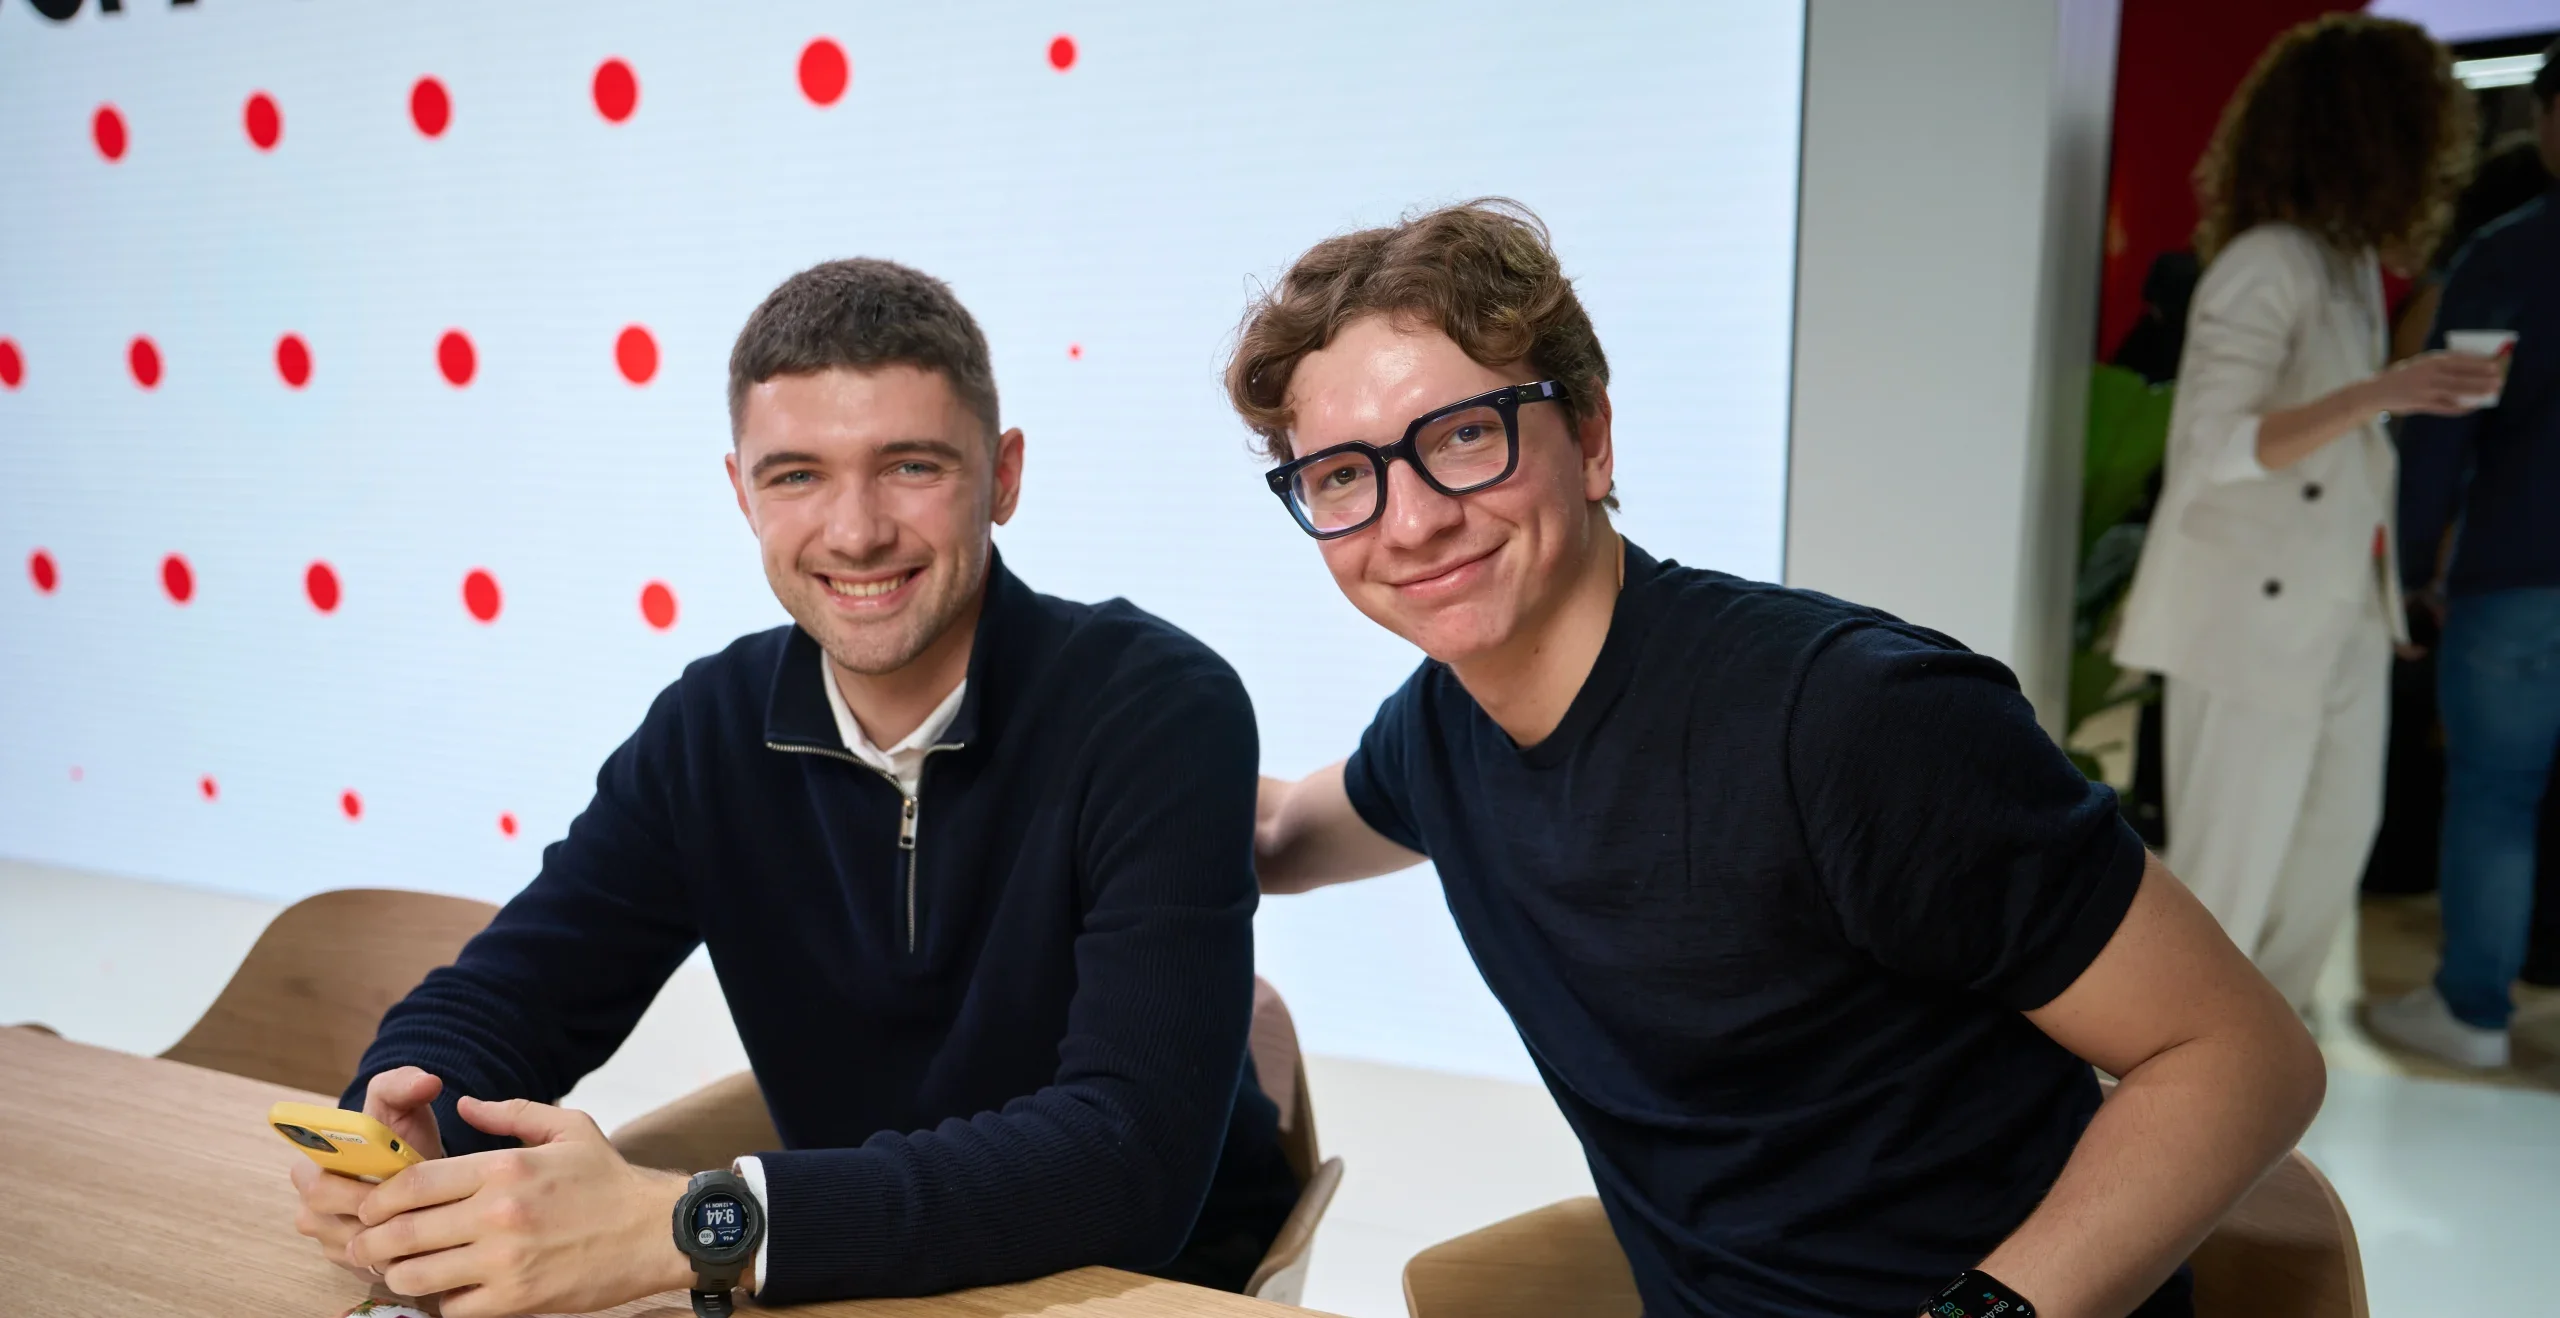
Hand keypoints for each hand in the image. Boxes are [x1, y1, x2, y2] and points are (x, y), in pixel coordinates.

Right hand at [289, 1067, 448, 1278]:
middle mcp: (310, 1204)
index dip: (347, 1184)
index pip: (312, 1181)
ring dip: (385, 1233)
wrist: (414, 1167)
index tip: (385, 1177)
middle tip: (411, 1199)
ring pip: (349, 1245)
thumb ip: (404, 1085)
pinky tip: (420, 1237)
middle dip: (370, 1209)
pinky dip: (395, 1253)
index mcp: (312, 1163)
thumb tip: (426, 1082)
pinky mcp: (349, 1262)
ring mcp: (327, 1236)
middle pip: (327, 1218)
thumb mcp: (401, 1104)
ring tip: (420, 1214)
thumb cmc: (400, 1134)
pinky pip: (367, 1266)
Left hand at [346, 1097, 693, 1317]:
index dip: (379, 1200)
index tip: (372, 1209)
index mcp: (504, 1168)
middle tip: (365, 1246)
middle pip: (402, 1233)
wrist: (658, 1231)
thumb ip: (512, 1113)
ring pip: (418, 1276)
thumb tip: (464, 1103)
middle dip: (372, 1242)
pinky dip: (446, 1303)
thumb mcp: (569, 1129)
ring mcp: (505, 1261)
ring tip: (403, 1271)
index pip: (413, 1184)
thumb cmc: (611, 1180)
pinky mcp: (518, 1300)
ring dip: (401, 1275)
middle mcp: (498, 1214)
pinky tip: (453, 1292)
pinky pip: (454, 1309)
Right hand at [2362, 350, 2505, 416]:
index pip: (2459, 359)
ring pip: (2457, 390)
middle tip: (2499, 379)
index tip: (2494, 363)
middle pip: (2461, 376)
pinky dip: (2461, 407)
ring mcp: (2425, 390)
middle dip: (2482, 377)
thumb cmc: (2402, 376)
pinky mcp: (2422, 404)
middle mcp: (2429, 374)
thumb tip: (2471, 370)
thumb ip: (2442, 366)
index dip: (2478, 362)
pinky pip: (2446, 406)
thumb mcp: (2421, 364)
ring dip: (2476, 391)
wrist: (2376, 391)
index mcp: (2430, 360)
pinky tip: (2474, 407)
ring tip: (2492, 391)